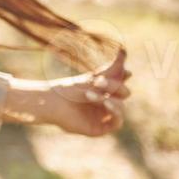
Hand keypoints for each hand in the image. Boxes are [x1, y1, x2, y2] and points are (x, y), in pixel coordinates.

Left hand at [8, 49, 131, 136]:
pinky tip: (106, 103)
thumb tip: (124, 50)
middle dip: (115, 86)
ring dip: (111, 99)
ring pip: (121, 108)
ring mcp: (104, 116)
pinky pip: (117, 123)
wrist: (54, 103)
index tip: (125, 72)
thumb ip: (111, 68)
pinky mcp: (100, 128)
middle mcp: (106, 103)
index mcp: (104, 90)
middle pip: (124, 94)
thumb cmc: (69, 89)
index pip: (121, 82)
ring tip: (92, 94)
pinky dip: (115, 112)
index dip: (124, 77)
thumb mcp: (93, 78)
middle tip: (97, 81)